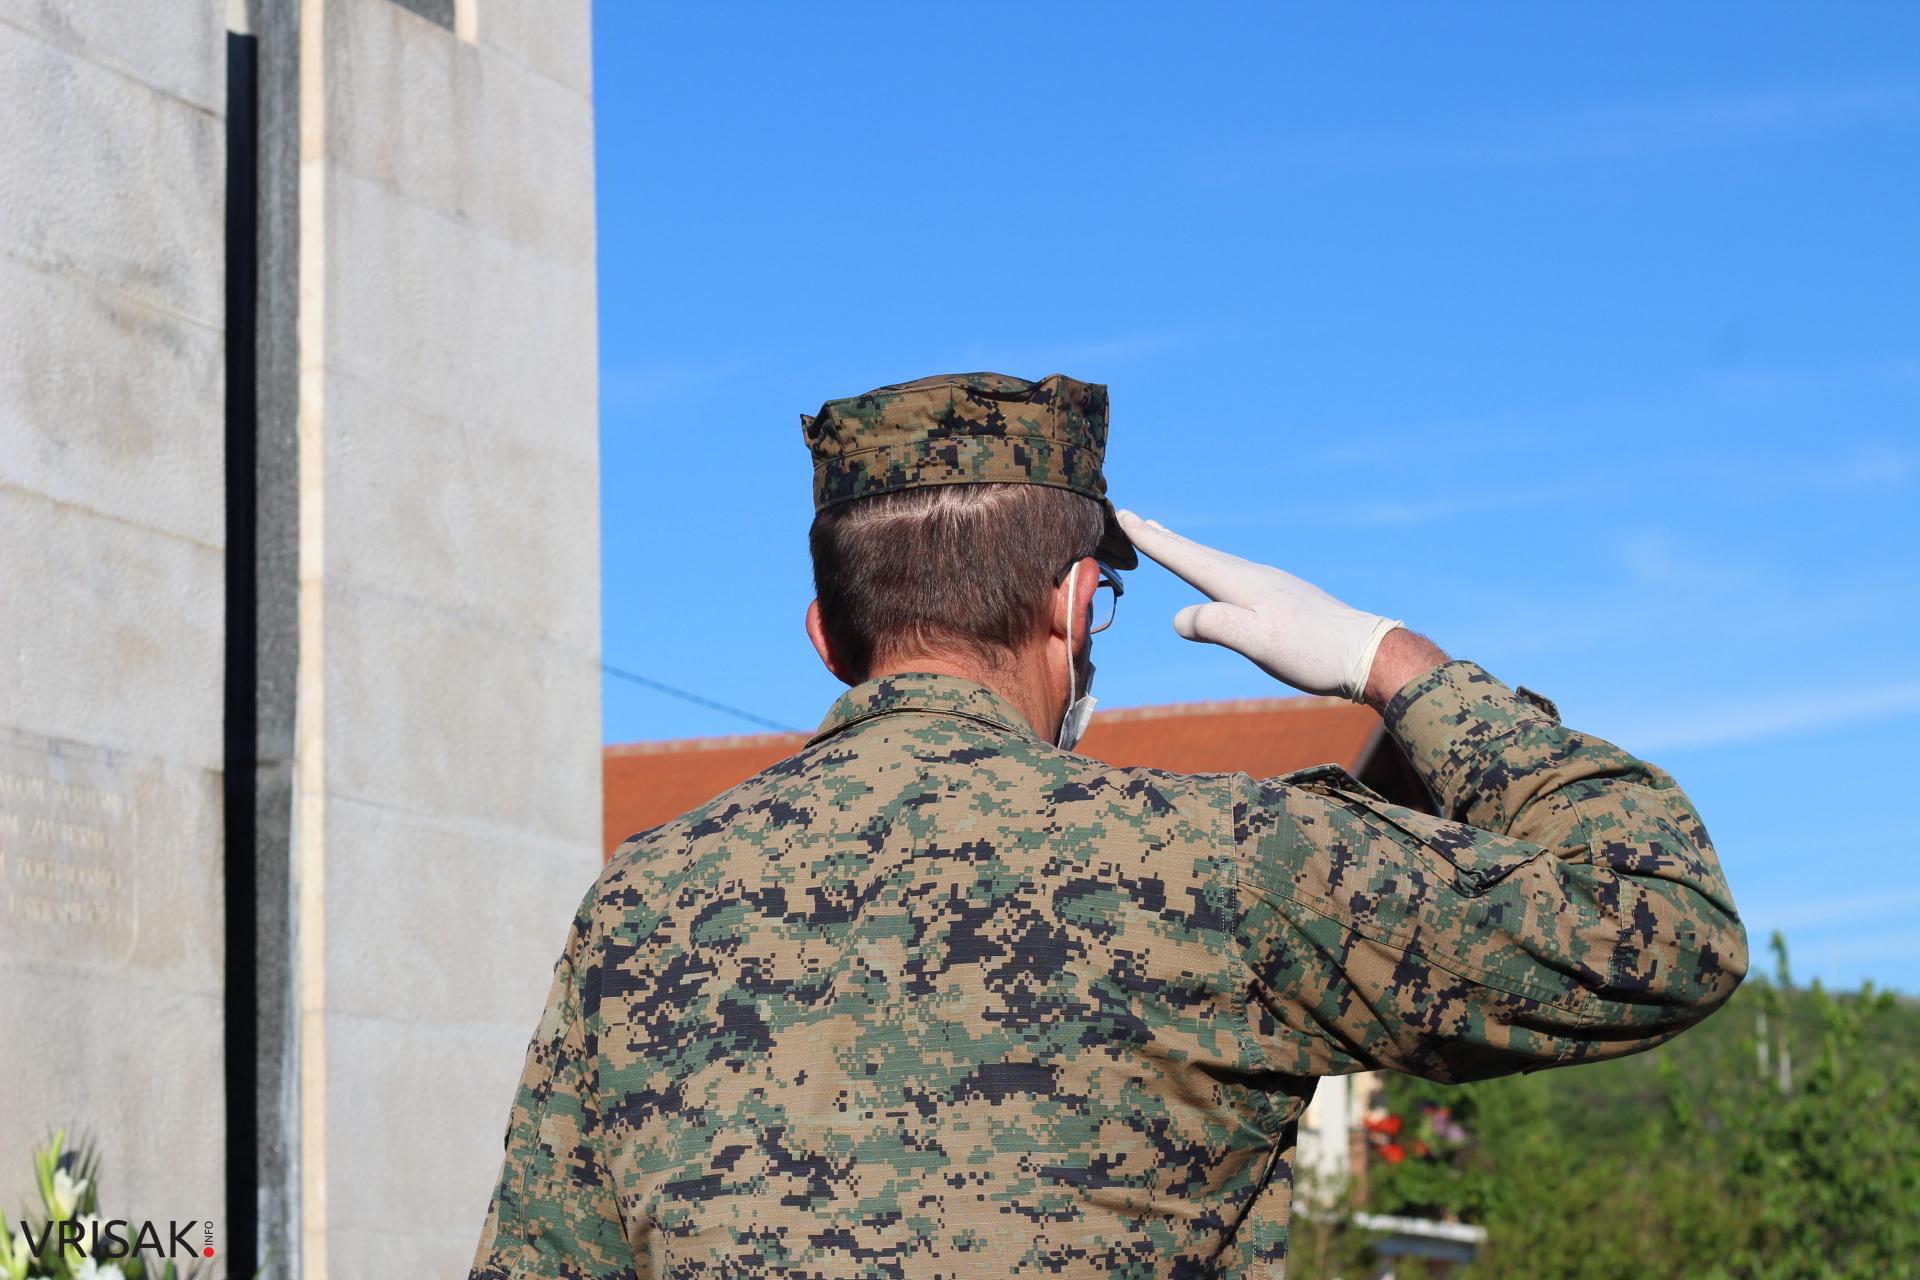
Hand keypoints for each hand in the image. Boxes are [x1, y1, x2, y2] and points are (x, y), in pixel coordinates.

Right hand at [1116, 510, 1405, 701]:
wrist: (1368, 652)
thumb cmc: (1312, 651)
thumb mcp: (1257, 643)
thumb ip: (1215, 625)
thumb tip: (1179, 619)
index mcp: (1240, 584)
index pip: (1185, 557)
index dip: (1151, 539)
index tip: (1123, 514)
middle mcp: (1252, 576)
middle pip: (1198, 552)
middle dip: (1164, 537)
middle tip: (1135, 518)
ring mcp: (1270, 585)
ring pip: (1217, 561)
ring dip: (1188, 550)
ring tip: (1169, 540)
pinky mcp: (1284, 598)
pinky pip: (1234, 575)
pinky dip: (1212, 567)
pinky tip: (1220, 579)